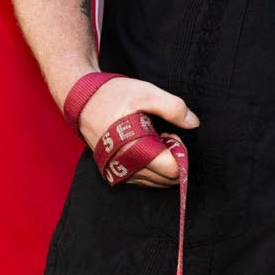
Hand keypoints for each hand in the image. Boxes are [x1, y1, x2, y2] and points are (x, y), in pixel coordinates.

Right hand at [73, 75, 198, 187]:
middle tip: (162, 136)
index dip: (178, 152)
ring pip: (154, 182)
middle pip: (165, 180)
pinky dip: (150, 168)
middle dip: (172, 159)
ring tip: (152, 140)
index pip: (171, 170)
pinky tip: (143, 148)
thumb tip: (193, 123)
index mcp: (133, 149)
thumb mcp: (146, 93)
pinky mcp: (112, 172)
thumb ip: (173, 107)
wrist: (81, 99)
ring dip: (161, 164)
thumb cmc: (113, 95)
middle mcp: (123, 166)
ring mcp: (117, 172)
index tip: (170, 133)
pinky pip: (141, 180)